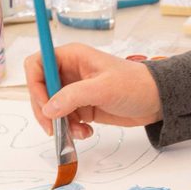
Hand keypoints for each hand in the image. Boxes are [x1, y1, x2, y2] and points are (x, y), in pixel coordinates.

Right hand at [25, 43, 161, 139]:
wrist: (156, 101)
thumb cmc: (135, 84)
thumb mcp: (103, 88)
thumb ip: (73, 97)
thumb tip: (48, 109)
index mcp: (72, 57)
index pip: (37, 64)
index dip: (35, 85)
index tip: (45, 106)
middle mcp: (69, 72)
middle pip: (40, 90)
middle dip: (45, 111)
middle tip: (54, 129)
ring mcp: (74, 91)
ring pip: (51, 108)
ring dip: (60, 124)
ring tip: (79, 132)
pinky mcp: (81, 107)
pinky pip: (64, 120)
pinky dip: (71, 129)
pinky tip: (86, 132)